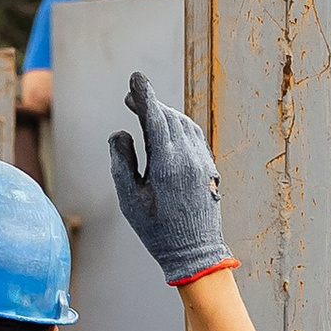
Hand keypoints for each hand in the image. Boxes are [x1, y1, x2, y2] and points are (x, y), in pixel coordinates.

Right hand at [108, 73, 234, 286]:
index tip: (135, 78)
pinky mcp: (209, 167)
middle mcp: (189, 157)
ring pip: (184, 124)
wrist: (195, 252)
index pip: (155, 119)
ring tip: (145, 111)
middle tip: (131, 97)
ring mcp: (202, 161)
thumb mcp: (129, 200)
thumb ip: (122, 162)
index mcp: (168, 164)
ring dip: (164, 114)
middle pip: (168, 117)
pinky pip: (194, 136)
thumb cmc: (157, 230)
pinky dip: (178, 125)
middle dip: (150, 103)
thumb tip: (121, 133)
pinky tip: (168, 128)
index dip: (144, 95)